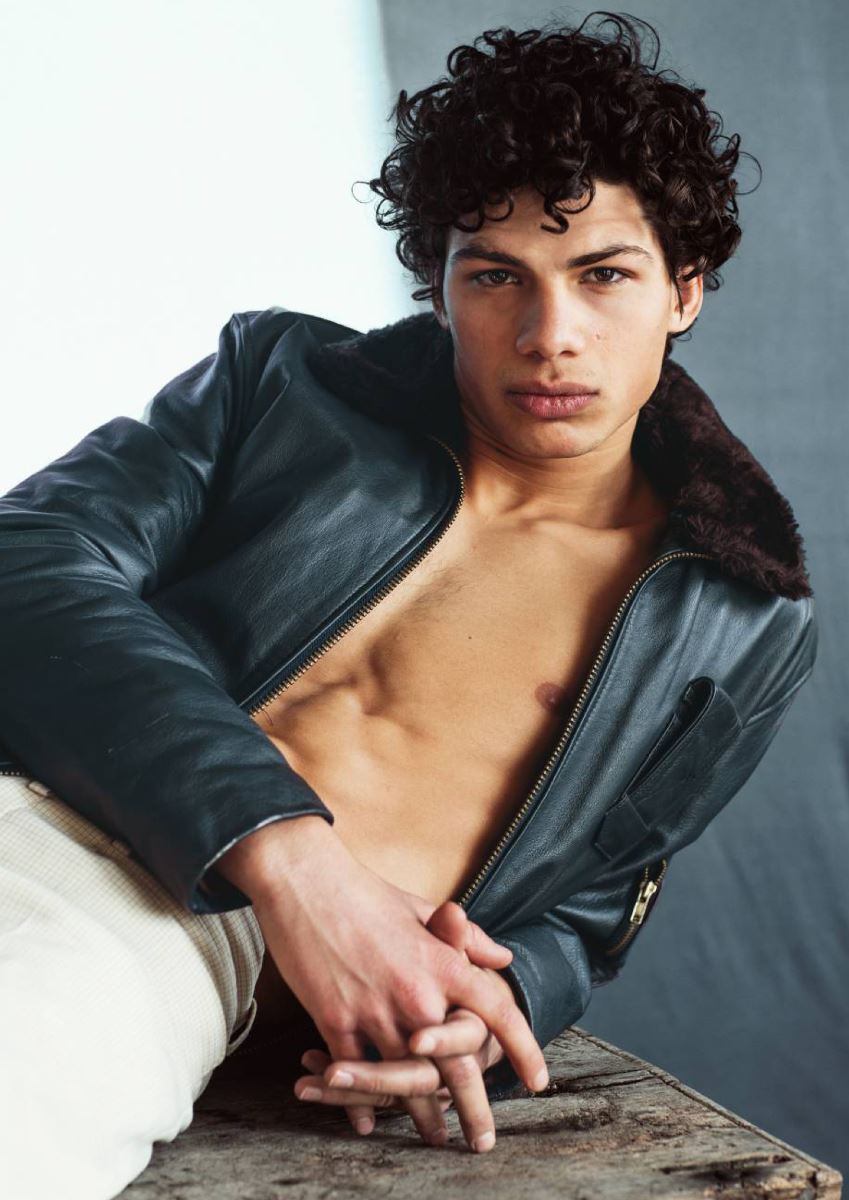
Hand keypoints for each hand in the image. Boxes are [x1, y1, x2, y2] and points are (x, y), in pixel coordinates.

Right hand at [219, 818, 545, 1141]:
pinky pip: (354, 1074)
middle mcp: (416, 993)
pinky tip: (369, 1121)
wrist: (306, 880)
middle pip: (455, 1065)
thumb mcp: (421, 909)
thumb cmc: (365, 891)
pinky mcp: (334, 1020)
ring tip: (434, 1138)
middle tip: (483, 1141)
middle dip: (474, 1108)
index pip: (496, 1011)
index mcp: (442, 962)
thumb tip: (501, 958)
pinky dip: (361, 1101)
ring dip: (420, 1114)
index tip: (539, 1079)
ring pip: (405, 1078)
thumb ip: (465, 939)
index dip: (523, 1047)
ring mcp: (374, 1010)